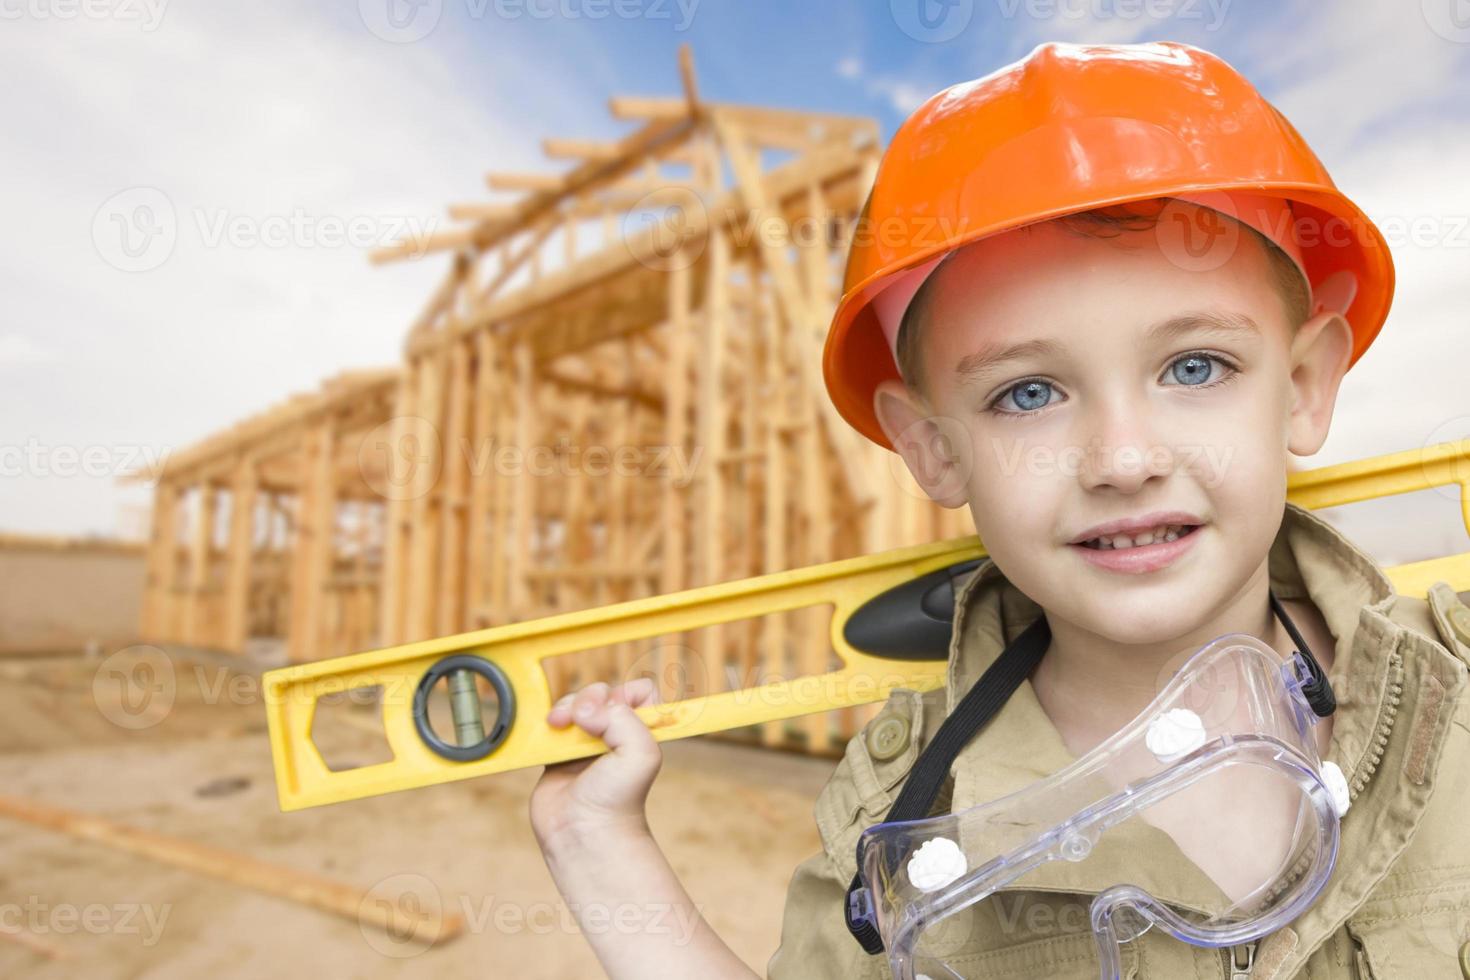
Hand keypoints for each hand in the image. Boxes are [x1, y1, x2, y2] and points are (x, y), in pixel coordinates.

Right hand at [529, 678, 662, 852]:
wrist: (584, 833)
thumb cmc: (619, 801)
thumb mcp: (641, 754)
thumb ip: (623, 719)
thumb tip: (583, 710)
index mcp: (642, 731)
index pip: (641, 691)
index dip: (627, 692)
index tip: (616, 708)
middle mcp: (616, 733)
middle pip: (602, 692)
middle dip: (590, 697)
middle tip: (583, 718)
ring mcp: (587, 742)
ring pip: (575, 703)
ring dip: (566, 706)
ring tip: (560, 724)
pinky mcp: (560, 752)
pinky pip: (553, 723)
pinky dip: (548, 721)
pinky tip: (550, 730)